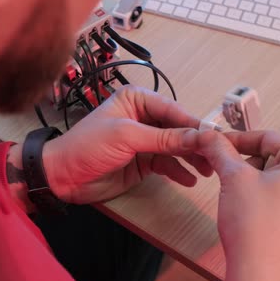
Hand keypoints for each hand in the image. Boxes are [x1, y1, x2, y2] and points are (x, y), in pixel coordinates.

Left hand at [42, 85, 212, 203]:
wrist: (63, 176)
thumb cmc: (88, 146)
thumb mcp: (127, 137)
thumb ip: (163, 138)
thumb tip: (198, 137)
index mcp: (137, 100)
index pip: (173, 110)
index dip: (193, 124)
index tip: (215, 138)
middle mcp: (143, 117)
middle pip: (177, 129)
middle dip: (195, 143)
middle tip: (215, 157)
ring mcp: (144, 141)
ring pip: (175, 148)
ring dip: (190, 159)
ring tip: (207, 171)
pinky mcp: (143, 161)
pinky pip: (167, 164)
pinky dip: (178, 171)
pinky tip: (190, 180)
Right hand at [196, 130, 279, 280]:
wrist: (258, 272)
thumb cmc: (255, 226)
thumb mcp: (234, 178)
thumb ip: (221, 150)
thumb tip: (209, 136)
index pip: (269, 137)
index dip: (239, 137)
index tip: (216, 141)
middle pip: (272, 154)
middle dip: (243, 157)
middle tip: (219, 163)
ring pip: (271, 174)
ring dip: (247, 174)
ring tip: (230, 187)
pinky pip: (275, 193)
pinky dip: (255, 190)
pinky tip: (239, 202)